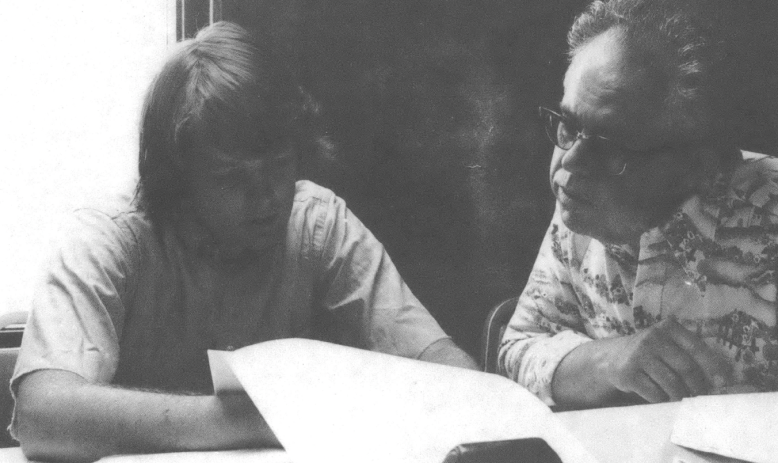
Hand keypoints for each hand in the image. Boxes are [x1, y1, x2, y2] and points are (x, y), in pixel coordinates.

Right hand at [601, 317, 731, 402]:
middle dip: (697, 387)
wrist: (613, 357)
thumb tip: (722, 378)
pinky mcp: (628, 374)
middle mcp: (652, 338)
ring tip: (682, 399)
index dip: (714, 366)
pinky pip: (655, 394)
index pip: (697, 348)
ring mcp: (638, 356)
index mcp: (668, 328)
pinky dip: (662, 400)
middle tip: (700, 396)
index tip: (725, 382)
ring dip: (681, 396)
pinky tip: (662, 397)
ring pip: (672, 384)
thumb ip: (690, 352)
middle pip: (686, 368)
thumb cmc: (651, 353)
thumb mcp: (668, 342)